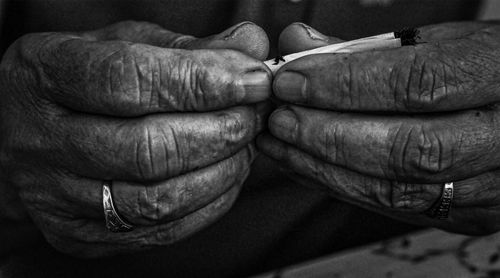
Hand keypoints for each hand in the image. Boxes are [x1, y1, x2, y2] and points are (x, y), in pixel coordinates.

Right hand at [0, 21, 270, 256]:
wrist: (23, 133)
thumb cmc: (83, 80)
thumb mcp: (124, 44)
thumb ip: (189, 48)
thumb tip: (252, 47)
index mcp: (44, 75)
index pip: (130, 80)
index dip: (203, 83)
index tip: (254, 81)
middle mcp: (40, 140)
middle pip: (147, 148)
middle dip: (220, 131)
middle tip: (254, 115)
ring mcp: (54, 196)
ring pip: (155, 199)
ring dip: (220, 172)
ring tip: (245, 147)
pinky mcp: (78, 234)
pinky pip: (158, 232)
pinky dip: (208, 206)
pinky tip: (227, 178)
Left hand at [258, 22, 499, 234]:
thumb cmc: (483, 68)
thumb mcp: (437, 42)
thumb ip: (366, 48)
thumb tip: (299, 45)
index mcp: (499, 75)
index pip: (416, 84)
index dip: (345, 85)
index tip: (291, 80)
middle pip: (406, 148)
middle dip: (327, 135)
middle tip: (279, 120)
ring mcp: (490, 187)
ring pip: (396, 189)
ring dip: (324, 168)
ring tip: (281, 145)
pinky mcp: (468, 214)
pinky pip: (395, 207)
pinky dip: (342, 186)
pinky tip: (307, 166)